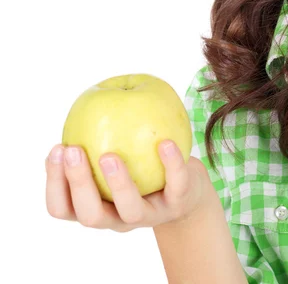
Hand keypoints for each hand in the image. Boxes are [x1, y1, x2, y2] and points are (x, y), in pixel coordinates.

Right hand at [45, 141, 206, 232]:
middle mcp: (118, 218)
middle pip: (90, 215)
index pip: (62, 208)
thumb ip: (97, 142)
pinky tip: (165, 142)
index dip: (54, 183)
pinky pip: (175, 185)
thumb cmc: (142, 166)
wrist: (188, 188)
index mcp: (97, 207)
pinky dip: (171, 165)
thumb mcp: (117, 155)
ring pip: (129, 210)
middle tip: (74, 150)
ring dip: (117, 183)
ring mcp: (149, 214)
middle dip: (77, 183)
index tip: (57, 148)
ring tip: (109, 155)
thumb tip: (77, 114)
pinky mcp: (178, 203)